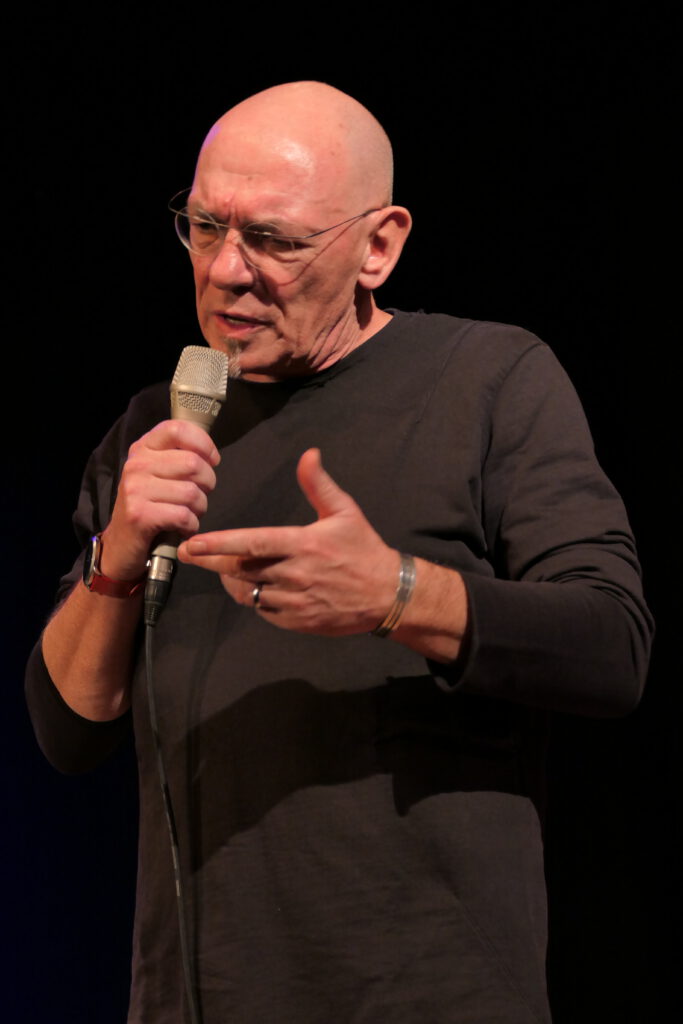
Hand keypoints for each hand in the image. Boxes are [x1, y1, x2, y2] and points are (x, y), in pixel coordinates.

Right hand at [100, 420, 219, 579]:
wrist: (121, 544)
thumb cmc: (150, 507)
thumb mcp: (158, 474)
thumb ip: (178, 457)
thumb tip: (210, 453)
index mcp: (143, 448)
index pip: (178, 429)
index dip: (203, 444)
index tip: (211, 461)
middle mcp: (136, 464)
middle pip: (193, 463)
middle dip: (207, 483)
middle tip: (198, 496)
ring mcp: (135, 489)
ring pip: (191, 492)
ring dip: (199, 508)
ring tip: (189, 514)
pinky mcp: (139, 515)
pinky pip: (184, 516)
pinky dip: (190, 526)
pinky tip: (183, 528)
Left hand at [177, 448, 398, 635]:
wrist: (388, 594)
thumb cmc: (363, 549)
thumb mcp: (345, 511)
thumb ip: (319, 484)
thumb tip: (309, 454)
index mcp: (303, 545)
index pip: (252, 544)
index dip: (220, 544)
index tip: (194, 543)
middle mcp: (295, 574)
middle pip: (241, 570)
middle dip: (211, 562)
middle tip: (190, 554)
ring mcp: (295, 601)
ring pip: (249, 593)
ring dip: (233, 582)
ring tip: (223, 569)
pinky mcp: (298, 621)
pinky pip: (264, 611)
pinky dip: (254, 600)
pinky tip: (255, 588)